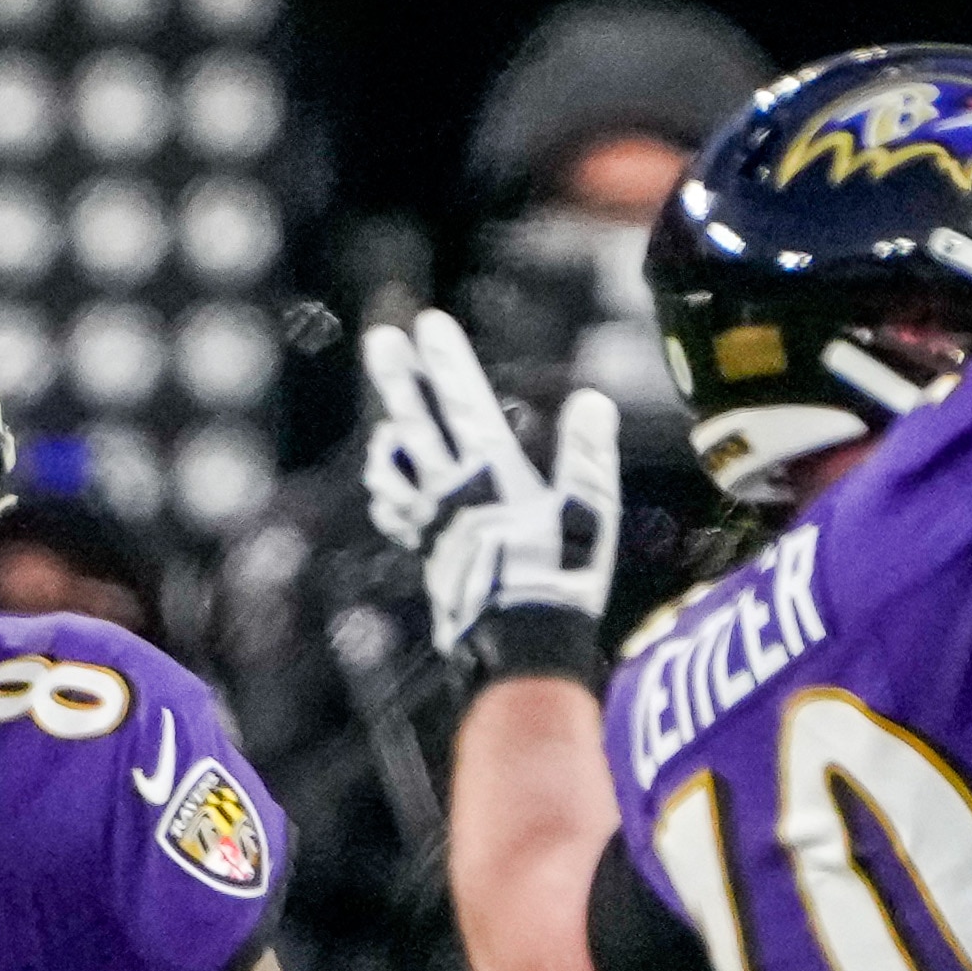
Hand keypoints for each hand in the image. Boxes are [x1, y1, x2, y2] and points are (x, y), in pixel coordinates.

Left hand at [359, 309, 621, 656]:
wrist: (523, 646)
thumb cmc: (562, 578)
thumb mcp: (590, 513)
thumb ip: (588, 455)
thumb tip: (591, 400)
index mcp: (492, 475)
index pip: (464, 405)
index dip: (446, 362)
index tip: (429, 324)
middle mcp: (453, 493)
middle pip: (417, 424)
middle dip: (399, 379)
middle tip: (380, 340)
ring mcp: (435, 526)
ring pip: (398, 469)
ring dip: (391, 437)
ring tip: (387, 421)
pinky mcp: (431, 556)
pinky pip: (400, 515)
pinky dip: (390, 492)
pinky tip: (387, 487)